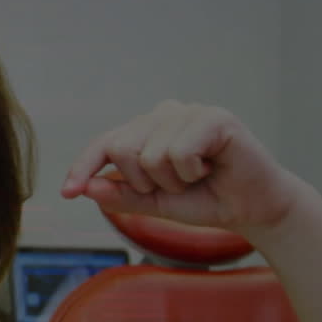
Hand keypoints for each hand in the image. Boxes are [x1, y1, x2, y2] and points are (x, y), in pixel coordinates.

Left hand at [60, 101, 303, 234]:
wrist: (253, 209)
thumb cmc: (203, 200)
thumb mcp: (153, 203)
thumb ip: (119, 195)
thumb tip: (86, 187)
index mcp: (145, 129)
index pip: (104, 144)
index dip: (83, 167)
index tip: (68, 193)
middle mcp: (162, 114)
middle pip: (121, 149)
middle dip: (143, 182)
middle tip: (177, 185)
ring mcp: (187, 111)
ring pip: (149, 155)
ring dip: (173, 180)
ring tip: (197, 176)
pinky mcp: (213, 117)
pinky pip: (178, 152)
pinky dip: (191, 171)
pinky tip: (212, 167)